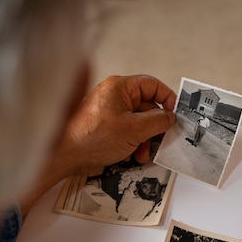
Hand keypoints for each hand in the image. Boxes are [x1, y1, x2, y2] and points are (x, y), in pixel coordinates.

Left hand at [55, 74, 175, 177]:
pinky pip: (127, 132)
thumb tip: (170, 118)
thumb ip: (158, 121)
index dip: (167, 98)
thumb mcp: (134, 129)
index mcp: (119, 87)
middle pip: (147, 107)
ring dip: (144, 140)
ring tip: (141, 153)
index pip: (152, 85)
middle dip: (154, 127)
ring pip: (138, 123)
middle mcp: (114, 96)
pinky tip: (130, 155)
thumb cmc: (91, 138)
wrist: (66, 156)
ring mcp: (109, 112)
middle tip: (160, 139)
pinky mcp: (106, 127)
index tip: (175, 113)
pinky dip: (132, 144)